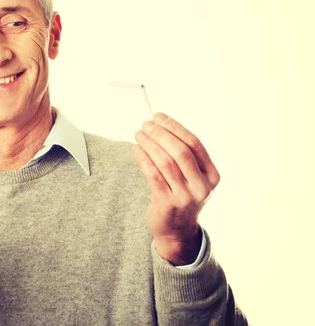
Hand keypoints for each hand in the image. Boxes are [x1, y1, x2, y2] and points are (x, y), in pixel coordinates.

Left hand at [131, 112, 219, 265]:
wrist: (176, 231)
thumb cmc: (181, 196)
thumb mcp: (192, 178)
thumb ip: (183, 156)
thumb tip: (160, 125)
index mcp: (211, 175)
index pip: (194, 144)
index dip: (175, 127)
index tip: (158, 117)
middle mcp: (202, 186)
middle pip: (180, 151)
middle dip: (160, 134)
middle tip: (145, 125)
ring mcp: (185, 197)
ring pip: (165, 162)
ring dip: (149, 144)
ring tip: (139, 135)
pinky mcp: (167, 204)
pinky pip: (153, 175)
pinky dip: (143, 159)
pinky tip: (136, 150)